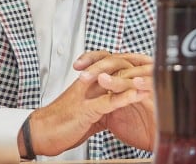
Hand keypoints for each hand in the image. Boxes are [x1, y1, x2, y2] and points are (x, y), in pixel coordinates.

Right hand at [18, 51, 153, 156]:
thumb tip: (119, 102)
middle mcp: (89, 84)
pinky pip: (108, 101)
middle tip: (155, 68)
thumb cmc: (62, 122)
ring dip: (135, 79)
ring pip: (114, 80)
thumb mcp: (88, 109)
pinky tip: (137, 95)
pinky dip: (124, 97)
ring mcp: (87, 95)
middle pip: (116, 65)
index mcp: (89, 81)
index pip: (113, 64)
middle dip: (137, 66)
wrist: (40, 132)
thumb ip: (103, 103)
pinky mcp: (86, 110)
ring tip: (153, 79)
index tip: (149, 65)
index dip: (132, 63)